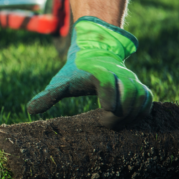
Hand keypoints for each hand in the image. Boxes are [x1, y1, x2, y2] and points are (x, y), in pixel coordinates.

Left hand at [27, 17, 152, 127]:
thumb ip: (48, 96)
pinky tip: (129, 121)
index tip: (105, 110)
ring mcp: (131, 79)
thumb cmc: (75, 72)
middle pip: (128, 93)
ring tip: (116, 124)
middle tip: (105, 123)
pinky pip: (148, 99)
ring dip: (132, 114)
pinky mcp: (139, 86)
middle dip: (119, 112)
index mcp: (97, 71)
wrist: (94, 54)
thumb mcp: (60, 82)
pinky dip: (142, 112)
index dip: (108, 95)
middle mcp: (118, 74)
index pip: (106, 81)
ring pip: (141, 97)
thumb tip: (29, 110)